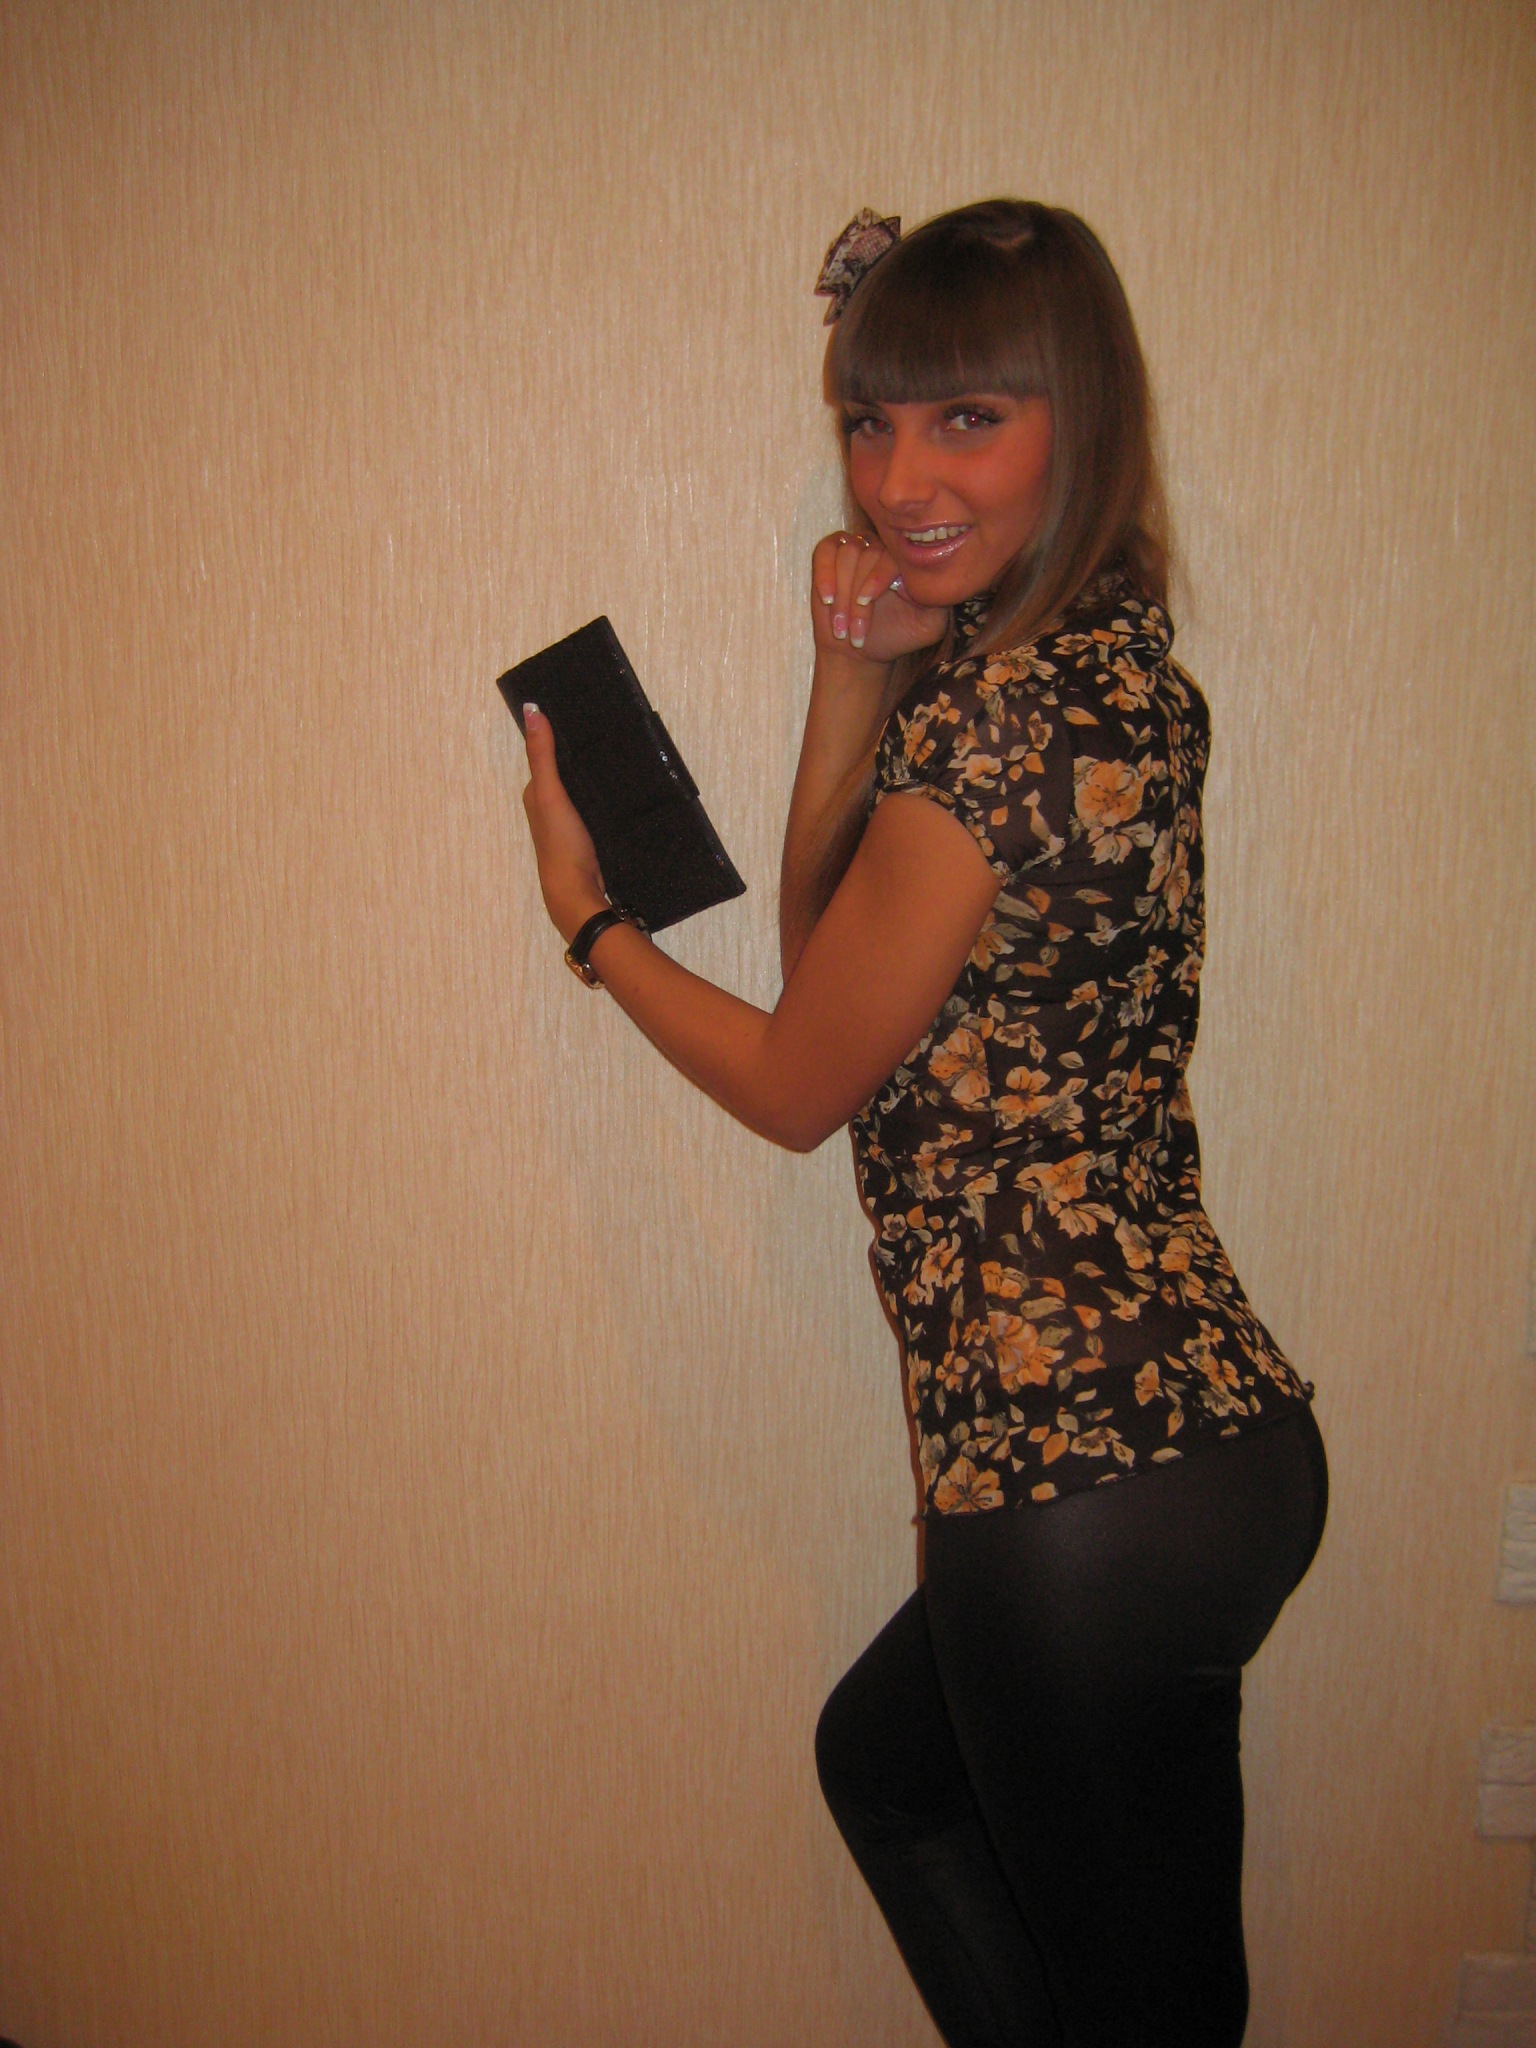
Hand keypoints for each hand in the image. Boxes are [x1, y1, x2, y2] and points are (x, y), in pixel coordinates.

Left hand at [519, 704, 608, 941]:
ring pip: (585, 792)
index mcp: (536, 795)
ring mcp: (571, 825)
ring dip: (598, 778)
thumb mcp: (549, 794)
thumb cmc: (560, 843)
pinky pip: (598, 808)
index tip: (587, 715)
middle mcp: (551, 808)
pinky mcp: (591, 838)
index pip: (550, 757)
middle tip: (612, 731)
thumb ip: (542, 755)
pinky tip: (625, 790)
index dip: (563, 737)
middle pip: (568, 774)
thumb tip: (532, 709)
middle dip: (585, 756)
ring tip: (624, 754)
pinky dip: (607, 797)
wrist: (578, 893)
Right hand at [810, 531, 946, 666]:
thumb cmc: (895, 636)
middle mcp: (884, 548)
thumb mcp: (927, 627)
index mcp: (909, 561)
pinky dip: (824, 574)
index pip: (894, 555)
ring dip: (841, 593)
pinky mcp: (831, 552)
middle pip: (868, 554)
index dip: (877, 577)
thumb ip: (936, 603)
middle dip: (856, 596)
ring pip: (847, 553)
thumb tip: (915, 580)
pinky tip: (827, 598)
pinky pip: (825, 551)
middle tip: (854, 630)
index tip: (865, 602)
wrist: (860, 648)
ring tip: (841, 625)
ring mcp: (857, 547)